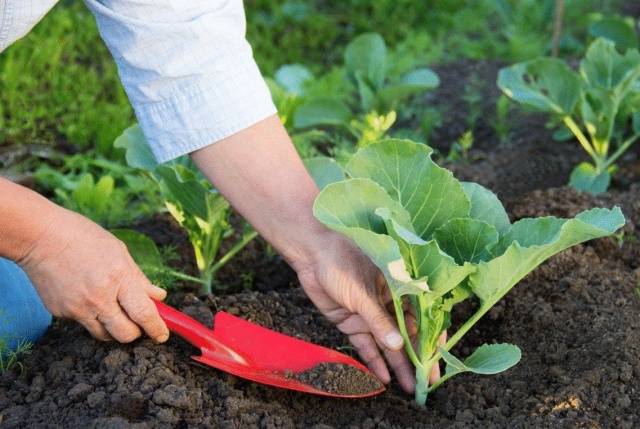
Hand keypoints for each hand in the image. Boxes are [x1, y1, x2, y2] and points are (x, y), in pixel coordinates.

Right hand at [17, 205, 168, 342]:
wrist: (40, 237)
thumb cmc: (83, 238)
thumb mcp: (119, 252)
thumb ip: (140, 279)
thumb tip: (159, 297)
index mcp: (119, 278)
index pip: (144, 314)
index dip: (157, 328)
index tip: (162, 335)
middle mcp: (99, 298)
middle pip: (126, 334)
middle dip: (136, 333)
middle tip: (138, 323)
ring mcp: (78, 308)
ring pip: (105, 335)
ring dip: (114, 328)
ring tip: (113, 308)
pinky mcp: (62, 313)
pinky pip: (84, 323)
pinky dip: (91, 315)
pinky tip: (86, 295)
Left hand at [189, 116, 440, 390]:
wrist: (312, 251)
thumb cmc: (344, 260)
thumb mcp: (364, 292)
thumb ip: (380, 320)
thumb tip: (398, 347)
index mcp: (400, 288)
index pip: (422, 317)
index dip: (430, 339)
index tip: (437, 358)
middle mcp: (389, 302)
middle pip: (407, 335)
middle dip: (417, 358)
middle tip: (427, 382)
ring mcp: (370, 313)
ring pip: (388, 344)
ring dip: (398, 364)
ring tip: (409, 387)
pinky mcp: (351, 321)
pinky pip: (365, 345)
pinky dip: (373, 360)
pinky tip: (383, 377)